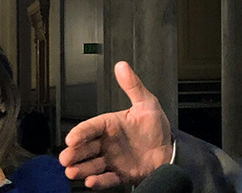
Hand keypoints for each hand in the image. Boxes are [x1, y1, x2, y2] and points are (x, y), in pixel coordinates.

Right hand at [59, 61, 172, 188]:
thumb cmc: (155, 126)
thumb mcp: (147, 103)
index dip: (80, 132)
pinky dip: (98, 181)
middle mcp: (107, 143)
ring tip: (73, 171)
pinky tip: (91, 182)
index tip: (71, 138)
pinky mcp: (119, 174)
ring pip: (91, 165)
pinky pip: (106, 179)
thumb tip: (122, 66)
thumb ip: (133, 86)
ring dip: (81, 169)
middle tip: (66, 157)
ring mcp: (111, 159)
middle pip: (85, 148)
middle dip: (74, 153)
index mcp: (110, 125)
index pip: (91, 127)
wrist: (169, 150)